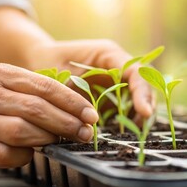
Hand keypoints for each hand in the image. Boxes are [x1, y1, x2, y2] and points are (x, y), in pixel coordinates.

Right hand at [0, 63, 98, 166]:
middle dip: (67, 123)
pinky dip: (23, 156)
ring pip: (20, 132)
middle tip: (85, 133)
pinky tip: (31, 152)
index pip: (46, 88)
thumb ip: (37, 89)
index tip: (91, 115)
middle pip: (36, 110)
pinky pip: (3, 155)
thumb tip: (76, 107)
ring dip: (47, 138)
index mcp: (3, 75)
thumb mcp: (8, 78)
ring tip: (59, 140)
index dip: (73, 103)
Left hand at [31, 39, 154, 121]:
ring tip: (135, 131)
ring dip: (140, 114)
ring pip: (139, 96)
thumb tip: (91, 120)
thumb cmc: (48, 63)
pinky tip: (125, 130)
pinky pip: (127, 107)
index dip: (142, 92)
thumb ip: (77, 95)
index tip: (145, 112)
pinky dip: (129, 118)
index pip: (134, 72)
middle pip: (143, 84)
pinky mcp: (113, 94)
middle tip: (142, 127)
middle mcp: (118, 65)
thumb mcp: (60, 76)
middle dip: (146, 105)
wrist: (40, 60)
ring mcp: (118, 80)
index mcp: (108, 54)